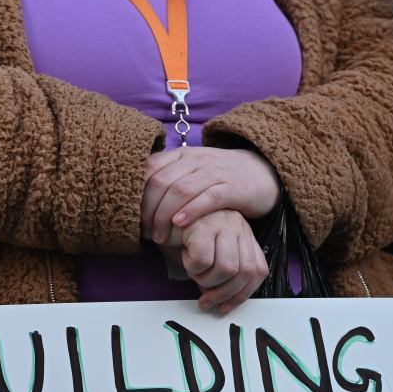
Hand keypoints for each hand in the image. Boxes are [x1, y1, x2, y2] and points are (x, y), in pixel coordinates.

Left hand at [142, 146, 279, 243]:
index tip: (132, 216)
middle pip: (161, 182)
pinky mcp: (232, 187)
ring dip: (165, 215)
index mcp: (181, 155)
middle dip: (148, 210)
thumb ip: (167, 178)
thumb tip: (136, 198)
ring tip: (160, 237)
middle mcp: (195, 159)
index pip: (150, 169)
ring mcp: (214, 172)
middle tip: (145, 232)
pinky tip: (180, 224)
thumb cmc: (219, 178)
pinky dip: (191, 211)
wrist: (260, 172)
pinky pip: (208, 197)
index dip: (137, 194)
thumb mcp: (191, 172)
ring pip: (181, 190)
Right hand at [164, 210, 268, 313]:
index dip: (242, 295)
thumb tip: (220, 302)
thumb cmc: (182, 236)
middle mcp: (239, 227)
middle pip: (245, 272)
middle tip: (204, 298)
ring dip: (205, 279)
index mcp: (244, 236)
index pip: (258, 271)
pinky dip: (192, 267)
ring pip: (227, 269)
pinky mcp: (205, 224)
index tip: (224, 308)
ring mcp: (224, 223)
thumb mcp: (208, 256)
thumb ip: (219, 275)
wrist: (160, 214)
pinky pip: (204, 260)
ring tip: (193, 271)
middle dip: (223, 293)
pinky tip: (185, 256)